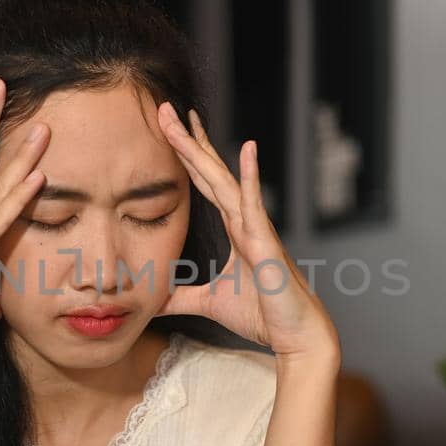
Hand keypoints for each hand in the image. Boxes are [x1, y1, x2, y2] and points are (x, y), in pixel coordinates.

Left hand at [154, 103, 339, 361]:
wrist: (293, 337)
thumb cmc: (261, 314)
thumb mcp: (208, 303)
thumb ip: (180, 297)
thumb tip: (152, 300)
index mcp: (234, 229)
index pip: (204, 184)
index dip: (187, 156)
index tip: (169, 127)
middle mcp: (245, 220)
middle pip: (210, 172)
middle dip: (187, 141)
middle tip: (164, 108)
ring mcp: (256, 228)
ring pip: (225, 181)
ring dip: (204, 151)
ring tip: (187, 119)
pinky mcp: (266, 243)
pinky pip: (255, 205)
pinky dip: (250, 176)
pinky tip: (247, 149)